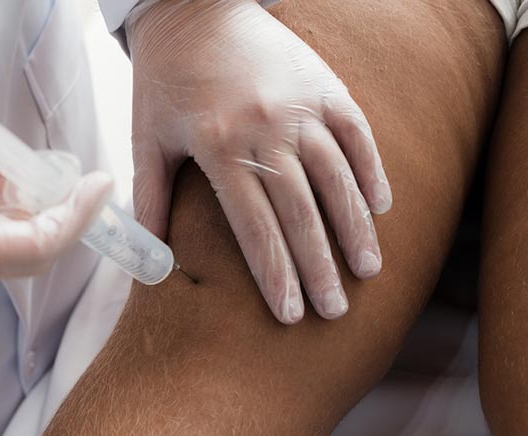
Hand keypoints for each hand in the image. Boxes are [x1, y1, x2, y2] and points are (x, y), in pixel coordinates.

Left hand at [127, 0, 391, 323]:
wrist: (193, 6)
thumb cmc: (165, 78)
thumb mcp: (146, 136)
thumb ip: (152, 196)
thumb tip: (152, 257)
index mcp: (219, 148)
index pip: (254, 227)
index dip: (274, 274)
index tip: (291, 314)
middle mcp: (265, 130)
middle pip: (300, 212)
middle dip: (318, 267)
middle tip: (336, 310)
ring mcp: (300, 106)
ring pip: (336, 177)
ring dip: (355, 227)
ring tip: (368, 270)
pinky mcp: (324, 85)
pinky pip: (356, 132)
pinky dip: (371, 169)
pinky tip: (381, 207)